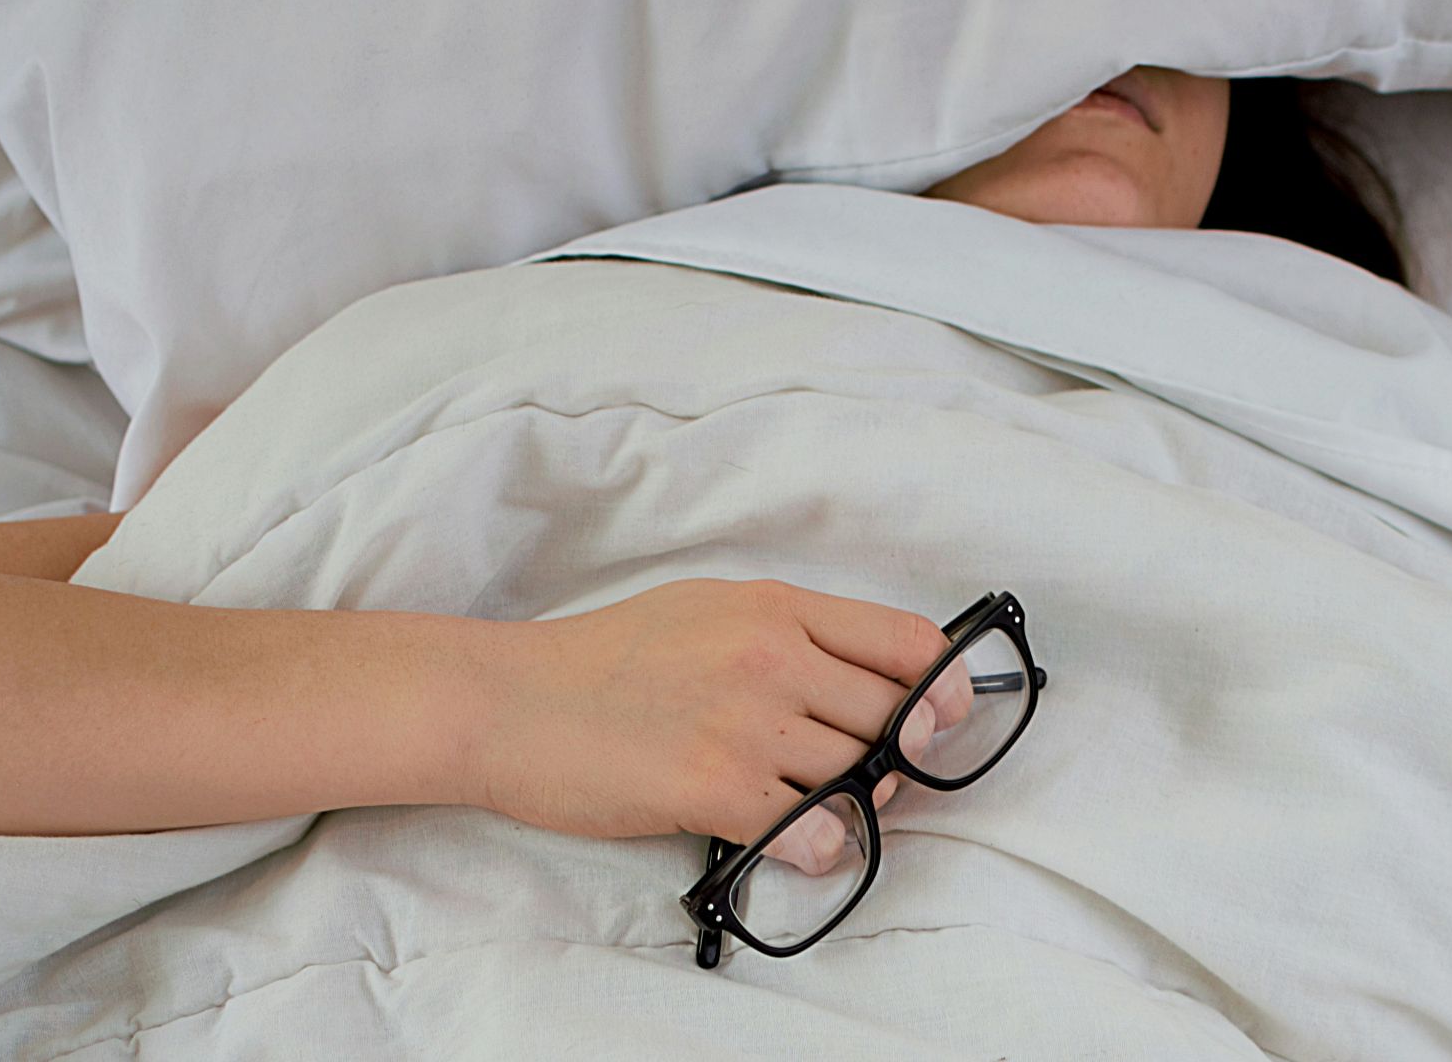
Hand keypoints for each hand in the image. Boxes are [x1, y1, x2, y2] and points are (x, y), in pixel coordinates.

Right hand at [464, 579, 963, 872]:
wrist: (508, 701)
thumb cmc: (603, 659)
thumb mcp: (707, 609)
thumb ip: (788, 636)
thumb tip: (866, 680)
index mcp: (775, 607)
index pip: (907, 641)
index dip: (943, 688)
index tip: (942, 718)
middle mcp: (771, 655)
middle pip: (894, 717)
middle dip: (898, 757)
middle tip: (871, 777)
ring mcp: (744, 720)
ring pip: (859, 774)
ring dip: (858, 805)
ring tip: (819, 809)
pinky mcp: (713, 785)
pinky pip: (813, 828)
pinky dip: (820, 845)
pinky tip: (796, 842)